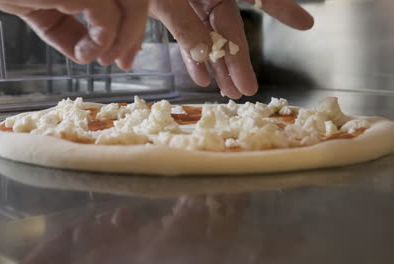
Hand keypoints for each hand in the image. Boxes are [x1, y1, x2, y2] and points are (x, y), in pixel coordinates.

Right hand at [0, 0, 148, 69]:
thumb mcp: (41, 10)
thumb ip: (66, 29)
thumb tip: (87, 55)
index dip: (132, 27)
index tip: (125, 55)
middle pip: (135, 1)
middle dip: (134, 35)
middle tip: (125, 63)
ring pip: (132, 6)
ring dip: (124, 39)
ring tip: (105, 61)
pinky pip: (108, 18)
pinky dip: (102, 42)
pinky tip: (85, 55)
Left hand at [150, 0, 313, 98]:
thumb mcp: (164, 1)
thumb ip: (169, 17)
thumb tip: (188, 51)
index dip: (281, 6)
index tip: (306, 24)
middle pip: (227, 26)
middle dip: (237, 59)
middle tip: (246, 90)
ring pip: (208, 34)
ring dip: (217, 63)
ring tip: (228, 91)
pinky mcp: (167, 3)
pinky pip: (185, 29)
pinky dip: (192, 51)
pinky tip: (199, 74)